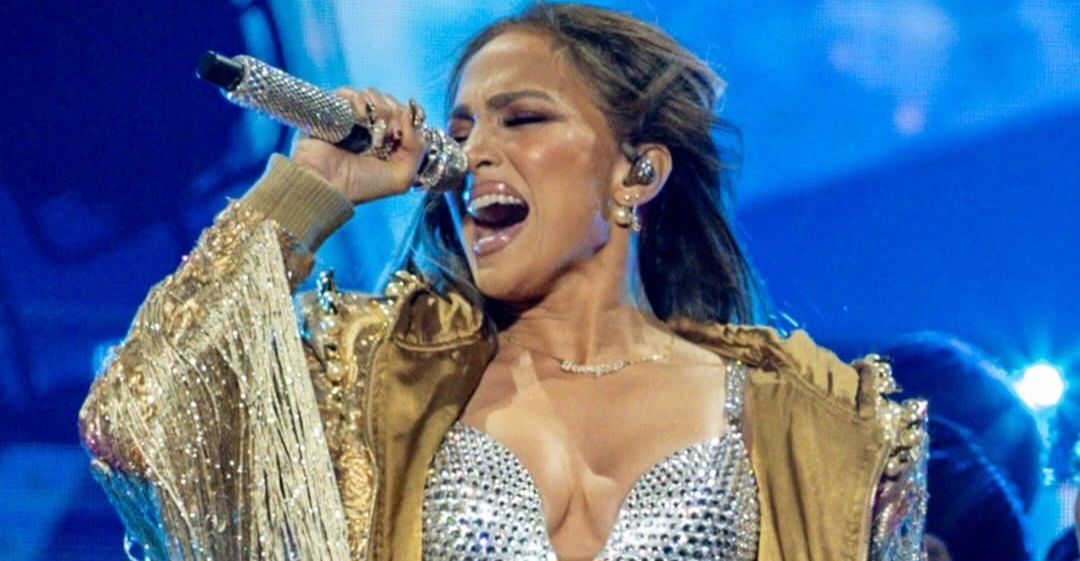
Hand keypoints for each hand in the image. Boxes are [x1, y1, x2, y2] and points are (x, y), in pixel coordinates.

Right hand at [290, 88, 424, 203]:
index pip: (409, 116)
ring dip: (379, 110)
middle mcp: (372, 130)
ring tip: (370, 132)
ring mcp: (353, 119)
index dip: (410, 120)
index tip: (401, 136)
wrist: (326, 184)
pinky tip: (361, 118)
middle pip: (393, 103)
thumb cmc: (361, 186)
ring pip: (375, 96)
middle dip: (394, 116)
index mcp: (389, 144)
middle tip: (384, 138)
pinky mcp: (334, 111)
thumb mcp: (402, 177)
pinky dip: (360, 101)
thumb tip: (412, 112)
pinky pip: (351, 93)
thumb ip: (418, 148)